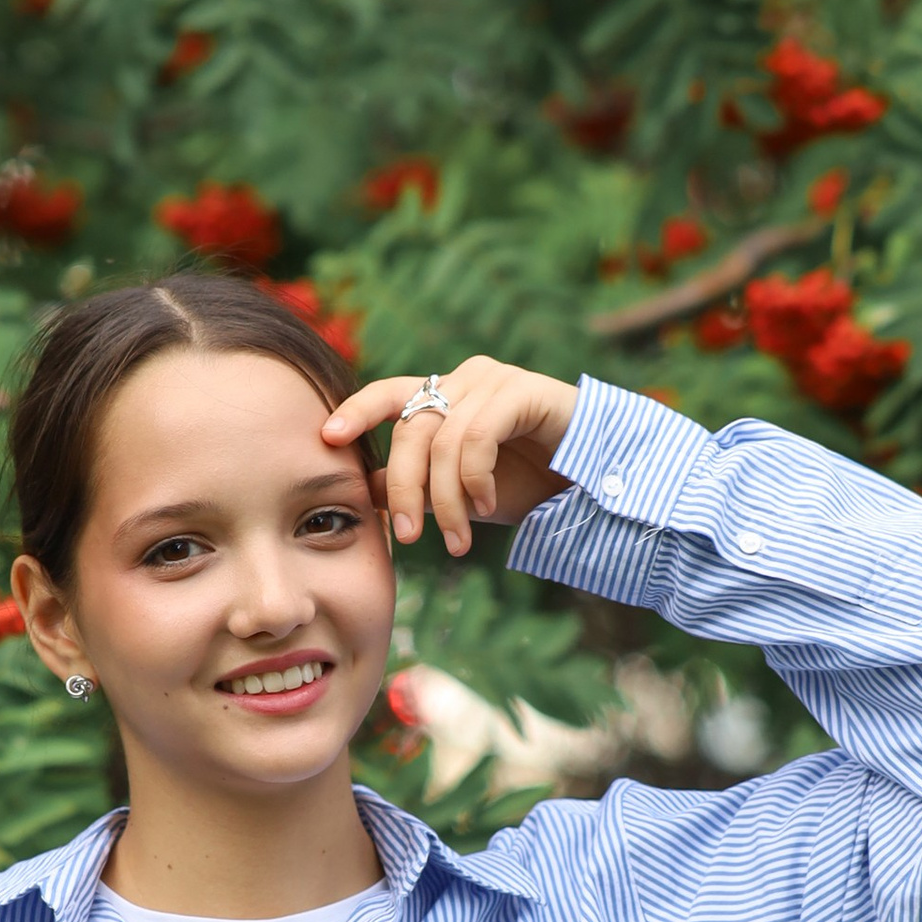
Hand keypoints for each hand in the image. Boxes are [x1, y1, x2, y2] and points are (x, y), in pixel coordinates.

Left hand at [322, 358, 579, 556]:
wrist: (594, 481)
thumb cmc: (528, 482)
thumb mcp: (460, 492)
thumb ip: (417, 485)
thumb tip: (363, 489)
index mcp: (444, 395)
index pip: (387, 394)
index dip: (356, 411)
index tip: (327, 438)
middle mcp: (465, 379)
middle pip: (410, 430)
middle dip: (404, 490)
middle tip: (409, 539)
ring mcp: (494, 381)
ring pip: (443, 441)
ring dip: (446, 501)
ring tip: (457, 541)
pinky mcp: (524, 391)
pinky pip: (478, 436)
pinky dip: (475, 479)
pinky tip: (488, 507)